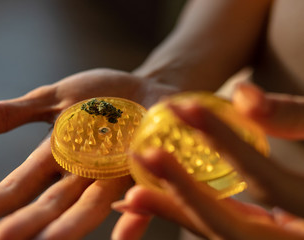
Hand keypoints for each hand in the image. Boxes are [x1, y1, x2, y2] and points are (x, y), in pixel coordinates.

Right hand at [0, 68, 177, 239]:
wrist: (150, 89)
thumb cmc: (100, 96)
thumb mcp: (50, 98)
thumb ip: (6, 115)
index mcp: (55, 159)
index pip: (13, 189)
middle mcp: (82, 176)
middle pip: (47, 206)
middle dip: (21, 228)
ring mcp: (116, 176)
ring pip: (89, 208)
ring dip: (68, 228)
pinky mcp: (149, 171)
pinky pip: (143, 198)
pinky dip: (134, 216)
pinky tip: (125, 234)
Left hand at [111, 83, 303, 239]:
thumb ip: (294, 117)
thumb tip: (243, 95)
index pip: (268, 181)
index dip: (224, 141)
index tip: (183, 107)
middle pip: (234, 228)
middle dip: (184, 191)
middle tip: (144, 156)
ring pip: (222, 238)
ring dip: (176, 213)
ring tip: (133, 193)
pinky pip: (222, 235)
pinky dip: (188, 217)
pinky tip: (156, 201)